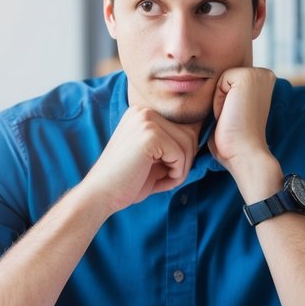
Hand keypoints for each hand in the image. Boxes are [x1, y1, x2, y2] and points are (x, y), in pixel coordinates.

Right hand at [83, 105, 199, 212]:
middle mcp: (144, 111)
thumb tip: (203, 134)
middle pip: (189, 133)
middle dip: (185, 161)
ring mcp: (145, 120)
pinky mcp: (149, 134)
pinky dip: (177, 173)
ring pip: (188, 143)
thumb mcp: (155, 157)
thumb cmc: (128, 181)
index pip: (184, 127)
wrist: (101, 194)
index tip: (167, 169)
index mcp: (143, 113)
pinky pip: (181, 153)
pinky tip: (160, 180)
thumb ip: (175, 144)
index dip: (183, 153)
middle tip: (168, 177)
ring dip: (182, 168)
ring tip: (164, 179)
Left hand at [209, 67, 279, 193]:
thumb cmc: (235, 139)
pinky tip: (229, 113)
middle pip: (223, 78)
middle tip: (233, 117)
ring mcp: (257, 74)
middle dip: (221, 99)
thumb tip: (206, 84)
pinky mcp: (247, 76)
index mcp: (262, 82)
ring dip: (219, 100)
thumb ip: (229, 94)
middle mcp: (263, 75)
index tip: (235, 117)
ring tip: (231, 115)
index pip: (228, 81)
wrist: (244, 153)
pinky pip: (218, 81)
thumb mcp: (233, 110)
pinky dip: (218, 100)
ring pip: (220, 79)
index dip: (224, 101)